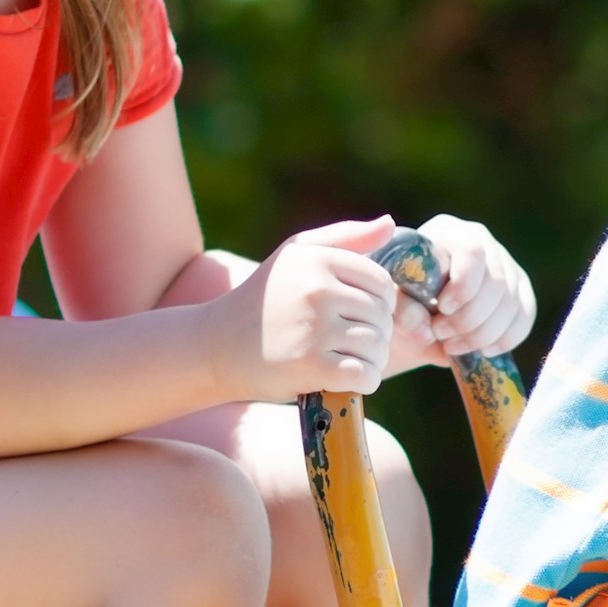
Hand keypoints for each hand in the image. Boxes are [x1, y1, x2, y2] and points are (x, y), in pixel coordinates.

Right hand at [217, 218, 403, 400]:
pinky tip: (343, 377)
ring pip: (378, 346)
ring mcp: (315, 328)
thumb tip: (390, 224)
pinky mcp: (312, 365)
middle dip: (374, 333)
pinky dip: (363, 381)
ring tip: (345, 359)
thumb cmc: (263, 300)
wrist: (217, 347)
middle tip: (347, 343)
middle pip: (382, 316)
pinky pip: (366, 374)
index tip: (356, 316)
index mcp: (318, 260)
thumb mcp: (296, 255)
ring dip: (371, 360)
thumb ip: (345, 237)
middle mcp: (317, 290)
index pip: (381, 283)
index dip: (378, 303)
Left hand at [388, 215, 534, 368]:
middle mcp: (483, 242)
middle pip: (496, 282)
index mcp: (448, 232)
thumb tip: (426, 330)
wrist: (417, 312)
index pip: (472, 252)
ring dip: (483, 334)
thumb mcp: (393, 302)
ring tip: (453, 346)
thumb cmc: (402, 299)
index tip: (441, 310)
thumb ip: (404, 310)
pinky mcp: (519, 289)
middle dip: (469, 319)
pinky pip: (524, 316)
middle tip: (441, 335)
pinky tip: (482, 350)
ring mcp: (505, 264)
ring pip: (511, 303)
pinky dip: (505, 339)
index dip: (463, 286)